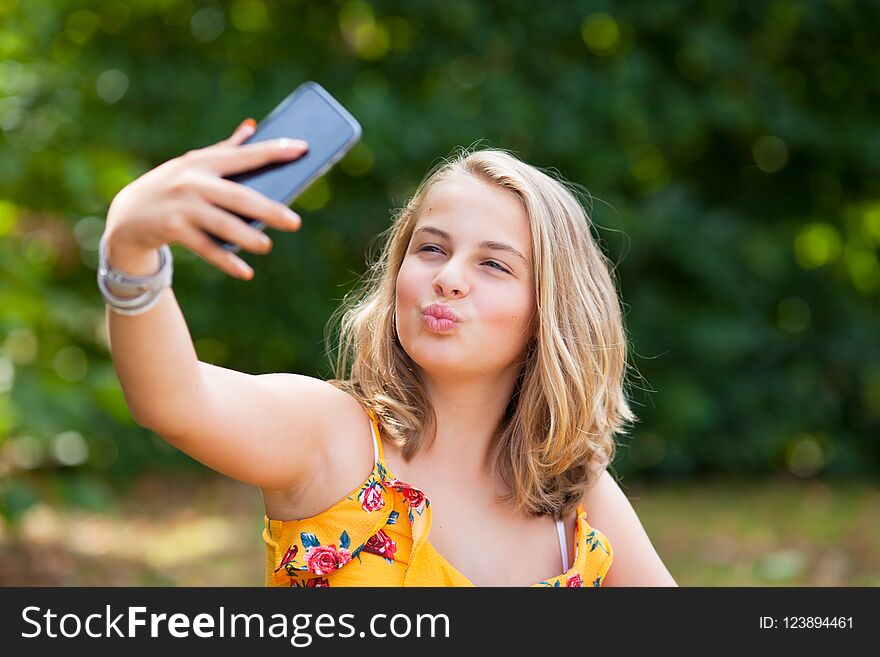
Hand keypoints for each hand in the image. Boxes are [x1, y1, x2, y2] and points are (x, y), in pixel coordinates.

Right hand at [103, 119, 307, 279]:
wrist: (127, 213)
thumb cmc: (172, 186)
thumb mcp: (194, 165)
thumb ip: (225, 149)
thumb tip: (253, 126)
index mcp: (203, 161)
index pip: (245, 155)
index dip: (274, 152)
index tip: (303, 149)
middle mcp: (192, 180)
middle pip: (238, 196)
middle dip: (268, 209)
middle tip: (295, 222)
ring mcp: (181, 205)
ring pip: (222, 223)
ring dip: (247, 237)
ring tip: (267, 246)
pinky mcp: (171, 228)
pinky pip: (205, 247)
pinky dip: (226, 260)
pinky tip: (246, 272)